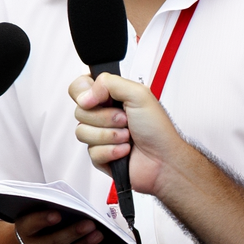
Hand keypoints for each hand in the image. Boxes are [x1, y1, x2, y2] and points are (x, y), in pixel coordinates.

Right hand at [14, 208, 102, 243]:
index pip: (31, 223)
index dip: (43, 219)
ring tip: (97, 235)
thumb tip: (64, 198)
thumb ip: (43, 208)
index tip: (57, 215)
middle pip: (52, 242)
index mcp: (24, 228)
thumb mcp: (32, 214)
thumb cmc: (34, 225)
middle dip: (72, 233)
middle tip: (89, 224)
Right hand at [69, 73, 192, 197]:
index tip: (98, 100)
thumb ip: (109, 83)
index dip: (84, 94)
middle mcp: (103, 114)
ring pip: (82, 132)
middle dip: (105, 118)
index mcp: (110, 97)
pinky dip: (112, 151)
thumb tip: (86, 95)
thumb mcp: (139, 94)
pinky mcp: (99, 154)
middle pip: (79, 111)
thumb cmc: (158, 130)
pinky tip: (125, 150)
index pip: (79, 88)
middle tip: (124, 120)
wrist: (164, 161)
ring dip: (110, 135)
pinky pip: (91, 152)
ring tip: (127, 136)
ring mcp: (100, 135)